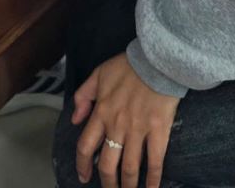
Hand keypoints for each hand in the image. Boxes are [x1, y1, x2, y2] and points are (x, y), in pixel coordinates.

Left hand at [72, 53, 180, 187]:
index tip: (84, 177)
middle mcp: (117, 126)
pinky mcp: (159, 131)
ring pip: (130, 167)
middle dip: (107, 183)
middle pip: (107, 165)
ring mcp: (138, 131)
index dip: (82, 165)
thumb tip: (75, 120)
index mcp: (101, 113)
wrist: (157, 60)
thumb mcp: (98, 74)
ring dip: (128, 185)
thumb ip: (83, 96)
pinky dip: (153, 179)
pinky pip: (155, 161)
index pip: (86, 146)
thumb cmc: (128, 66)